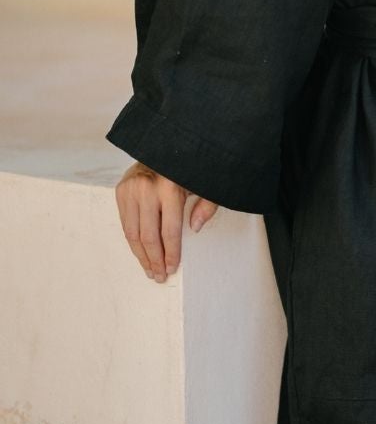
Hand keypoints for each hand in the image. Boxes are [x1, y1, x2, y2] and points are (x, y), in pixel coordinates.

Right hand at [115, 163, 220, 281]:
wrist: (165, 147)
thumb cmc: (187, 168)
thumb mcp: (205, 184)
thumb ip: (207, 206)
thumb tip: (195, 228)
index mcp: (170, 187)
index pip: (169, 230)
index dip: (171, 253)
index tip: (172, 268)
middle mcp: (146, 188)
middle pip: (148, 236)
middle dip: (154, 260)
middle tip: (159, 276)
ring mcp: (131, 189)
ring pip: (132, 233)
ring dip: (141, 255)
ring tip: (149, 270)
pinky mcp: (121, 190)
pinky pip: (125, 223)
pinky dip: (133, 241)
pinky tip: (140, 252)